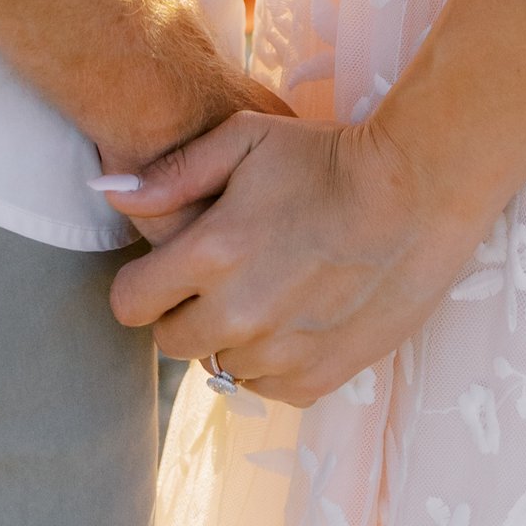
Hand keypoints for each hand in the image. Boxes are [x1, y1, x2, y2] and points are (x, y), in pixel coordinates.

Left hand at [101, 109, 484, 404]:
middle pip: (170, 342)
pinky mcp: (317, 380)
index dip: (142, 284)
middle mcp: (238, 314)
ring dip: (230, 334)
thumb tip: (110, 194)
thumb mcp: (245, 139)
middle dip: (182, 309)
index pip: (130, 303)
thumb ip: (172, 174)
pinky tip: (296, 313)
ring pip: (219, 364)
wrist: (416, 194)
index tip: (165, 268)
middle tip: (220, 275)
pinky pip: (265, 386)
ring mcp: (279, 355)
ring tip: (268, 286)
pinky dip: (270, 358)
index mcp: (211, 254)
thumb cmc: (326, 156)